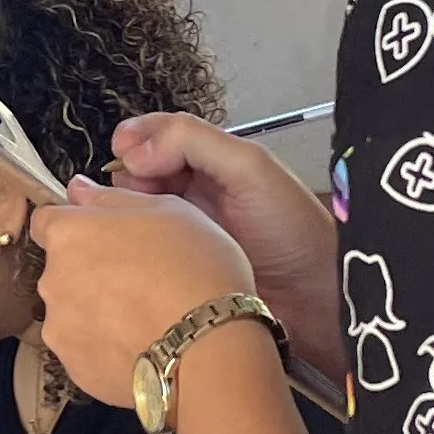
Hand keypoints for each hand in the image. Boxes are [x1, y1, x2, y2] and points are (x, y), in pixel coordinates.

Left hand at [26, 179, 258, 409]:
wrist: (207, 346)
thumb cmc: (194, 269)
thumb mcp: (166, 210)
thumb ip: (111, 198)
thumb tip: (79, 190)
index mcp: (69, 234)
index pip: (47, 221)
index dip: (76, 226)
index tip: (102, 235)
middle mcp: (53, 280)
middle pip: (62, 268)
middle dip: (90, 270)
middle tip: (138, 276)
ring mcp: (60, 328)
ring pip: (73, 311)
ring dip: (97, 310)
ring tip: (145, 315)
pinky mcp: (75, 368)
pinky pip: (85, 349)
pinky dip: (106, 345)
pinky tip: (142, 342)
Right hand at [109, 114, 343, 373]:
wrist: (312, 297)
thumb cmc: (291, 230)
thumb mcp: (248, 168)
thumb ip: (192, 141)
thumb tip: (133, 151)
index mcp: (213, 161)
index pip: (160, 136)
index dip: (137, 139)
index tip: (121, 150)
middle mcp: (196, 192)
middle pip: (141, 173)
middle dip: (127, 176)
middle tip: (131, 192)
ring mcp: (185, 232)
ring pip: (137, 212)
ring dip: (125, 212)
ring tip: (125, 221)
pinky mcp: (175, 269)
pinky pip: (141, 250)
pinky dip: (129, 246)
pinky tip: (127, 249)